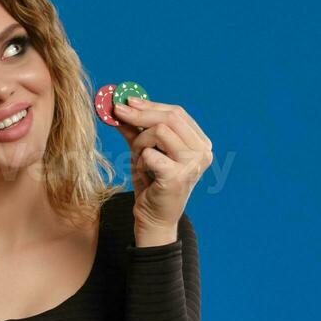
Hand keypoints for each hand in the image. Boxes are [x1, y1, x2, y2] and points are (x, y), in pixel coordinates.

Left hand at [112, 96, 212, 243]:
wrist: (153, 218)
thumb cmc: (151, 183)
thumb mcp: (143, 150)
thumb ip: (135, 129)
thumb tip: (119, 106)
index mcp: (200, 143)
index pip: (177, 113)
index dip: (151, 105)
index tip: (128, 101)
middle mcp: (203, 152)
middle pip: (170, 118)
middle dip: (140, 114)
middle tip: (118, 111)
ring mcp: (193, 164)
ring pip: (160, 132)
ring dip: (140, 143)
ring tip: (138, 160)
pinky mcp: (178, 176)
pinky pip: (150, 154)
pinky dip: (141, 161)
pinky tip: (145, 174)